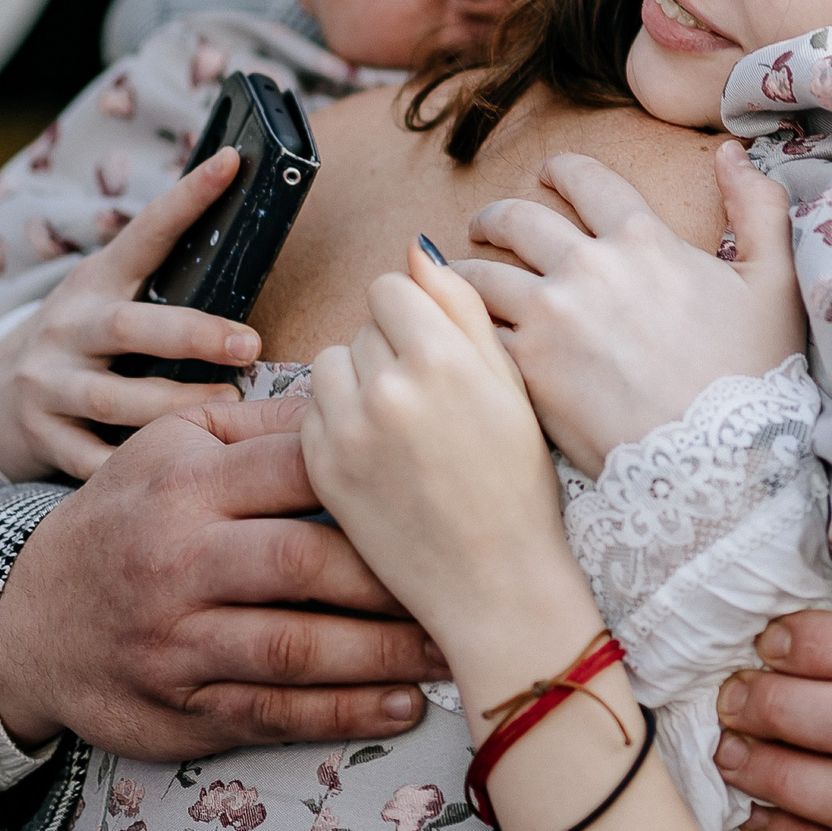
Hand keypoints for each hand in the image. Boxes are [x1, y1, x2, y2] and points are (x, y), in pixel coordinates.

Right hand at [0, 147, 257, 482]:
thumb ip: (162, 275)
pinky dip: (131, 465)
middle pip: (130, 327)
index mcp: (95, 283)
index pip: (146, 232)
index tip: (232, 162)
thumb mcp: (109, 297)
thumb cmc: (82, 341)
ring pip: (114, 399)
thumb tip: (247, 226)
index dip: (188, 196)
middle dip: (193, 334)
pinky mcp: (39, 437)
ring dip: (175, 406)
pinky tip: (176, 470)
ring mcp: (47, 383)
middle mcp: (67, 328)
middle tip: (250, 344)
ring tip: (230, 408)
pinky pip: (91, 458)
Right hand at [0, 394, 445, 755]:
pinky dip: (343, 714)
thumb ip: (260, 424)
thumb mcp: (169, 448)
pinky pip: (273, 713)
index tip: (445, 479)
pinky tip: (401, 706)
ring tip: (452, 649)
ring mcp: (178, 641)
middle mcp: (180, 561)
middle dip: (393, 578)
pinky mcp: (181, 706)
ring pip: (296, 649)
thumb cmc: (123, 517)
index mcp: (187, 484)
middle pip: (304, 565)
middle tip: (468, 579)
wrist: (27, 620)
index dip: (376, 473)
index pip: (297, 469)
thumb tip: (356, 394)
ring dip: (385, 655)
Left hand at [300, 245, 585, 666]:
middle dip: (391, 349)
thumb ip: (462, 308)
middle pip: (364, 324)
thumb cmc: (517, 482)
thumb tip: (415, 249)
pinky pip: (314, 411)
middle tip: (430, 402)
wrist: (494, 581)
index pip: (394, 287)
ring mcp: (348, 428)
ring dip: (358, 380)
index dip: (418, 316)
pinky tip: (379, 454)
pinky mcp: (321, 466)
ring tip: (400, 424)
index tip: (439, 352)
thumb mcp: (511, 384)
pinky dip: (340, 422)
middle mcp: (388, 386)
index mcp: (444, 357)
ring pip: (332, 362)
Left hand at [460, 142, 803, 471]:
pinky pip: (476, 335)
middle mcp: (587, 267)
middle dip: (496, 217)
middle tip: (485, 225)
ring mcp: (549, 318)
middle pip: (519, 220)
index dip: (560, 172)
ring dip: (463, 271)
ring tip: (455, 279)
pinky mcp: (525, 370)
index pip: (585, 181)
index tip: (546, 175)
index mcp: (642, 239)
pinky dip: (461, 331)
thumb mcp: (774, 283)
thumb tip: (731, 154)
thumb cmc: (752, 377)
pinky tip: (458, 337)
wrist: (716, 463)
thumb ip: (760, 208)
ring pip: (480, 276)